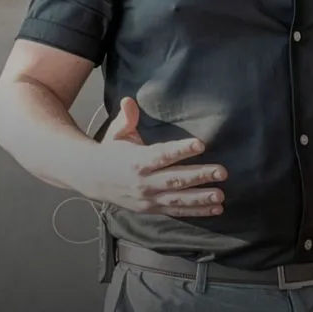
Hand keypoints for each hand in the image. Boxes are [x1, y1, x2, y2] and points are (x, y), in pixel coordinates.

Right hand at [84, 97, 226, 216]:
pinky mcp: (151, 209)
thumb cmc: (109, 152)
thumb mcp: (116, 133)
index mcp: (137, 160)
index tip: (200, 144)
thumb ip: (126, 118)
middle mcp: (143, 182)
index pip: (162, 155)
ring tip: (220, 195)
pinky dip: (196, 211)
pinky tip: (215, 208)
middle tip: (222, 171)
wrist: (90, 179)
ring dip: (201, 198)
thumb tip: (129, 100)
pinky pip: (176, 211)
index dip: (181, 150)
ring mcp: (148, 198)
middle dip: (200, 176)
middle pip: (175, 180)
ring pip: (178, 199)